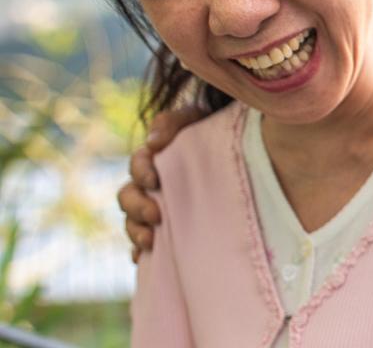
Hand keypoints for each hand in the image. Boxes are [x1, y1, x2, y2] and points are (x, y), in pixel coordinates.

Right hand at [118, 104, 205, 261]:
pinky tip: (143, 259)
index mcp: (154, 159)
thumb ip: (172, 122)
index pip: (137, 165)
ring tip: (150, 241)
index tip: (155, 181)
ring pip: (133, 223)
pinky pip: (146, 246)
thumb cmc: (211, 128)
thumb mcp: (195, 117)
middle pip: (127, 198)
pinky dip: (141, 253)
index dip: (141, 172)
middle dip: (136, 208)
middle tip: (156, 215)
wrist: (239, 145)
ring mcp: (157, 208)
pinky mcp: (169, 229)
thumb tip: (153, 143)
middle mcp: (151, 186)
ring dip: (136, 232)